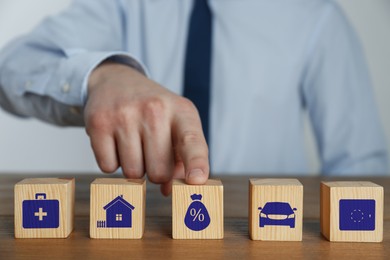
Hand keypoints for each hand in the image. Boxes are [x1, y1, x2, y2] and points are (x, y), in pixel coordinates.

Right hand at [84, 62, 208, 194]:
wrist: (117, 80)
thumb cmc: (154, 112)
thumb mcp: (177, 126)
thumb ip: (181, 160)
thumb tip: (168, 191)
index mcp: (182, 112)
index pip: (192, 142)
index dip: (196, 163)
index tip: (196, 180)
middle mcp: (155, 110)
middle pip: (158, 172)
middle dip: (156, 172)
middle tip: (151, 153)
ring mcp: (125, 115)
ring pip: (133, 173)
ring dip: (134, 168)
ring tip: (134, 144)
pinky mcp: (99, 122)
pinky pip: (108, 167)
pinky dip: (112, 162)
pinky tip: (116, 142)